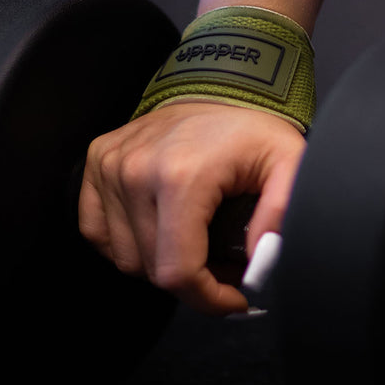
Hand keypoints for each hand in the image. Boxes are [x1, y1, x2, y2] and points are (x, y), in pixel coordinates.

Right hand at [78, 101, 305, 314]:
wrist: (217, 85)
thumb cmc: (250, 130)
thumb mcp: (288, 162)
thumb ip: (283, 211)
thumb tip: (261, 259)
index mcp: (180, 176)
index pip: (177, 272)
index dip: (208, 299)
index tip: (234, 297)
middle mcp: (135, 171)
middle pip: (152, 270)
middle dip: (194, 282)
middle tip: (224, 265)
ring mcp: (110, 167)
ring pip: (126, 259)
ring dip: (160, 263)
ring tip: (196, 243)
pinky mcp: (97, 163)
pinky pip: (99, 233)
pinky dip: (128, 242)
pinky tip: (159, 228)